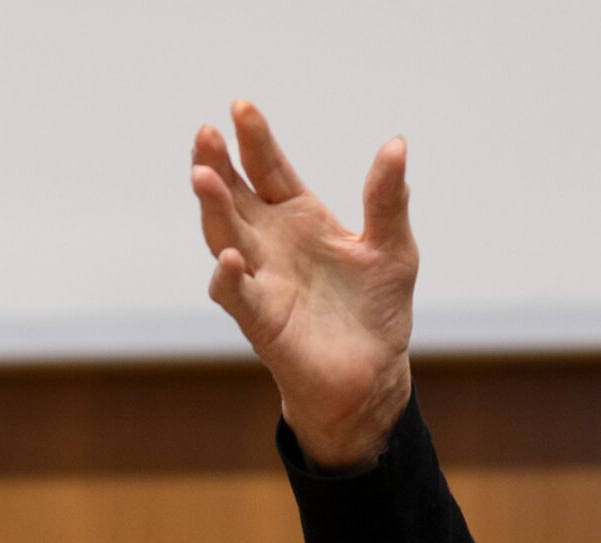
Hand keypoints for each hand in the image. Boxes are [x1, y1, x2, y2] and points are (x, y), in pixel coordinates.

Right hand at [192, 101, 417, 469]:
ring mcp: (261, 280)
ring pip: (225, 237)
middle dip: (217, 164)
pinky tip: (233, 258)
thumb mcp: (392, 249)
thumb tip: (396, 144)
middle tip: (205, 134)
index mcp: (299, 217)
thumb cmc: (376, 311)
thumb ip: (387, 200)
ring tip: (204, 177)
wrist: (374, 376)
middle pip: (234, 195)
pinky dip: (231, 277)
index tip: (240, 107)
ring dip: (213, 209)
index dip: (254, 139)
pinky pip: (238, 295)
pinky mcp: (261, 321)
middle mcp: (270, 243)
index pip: (268, 168)